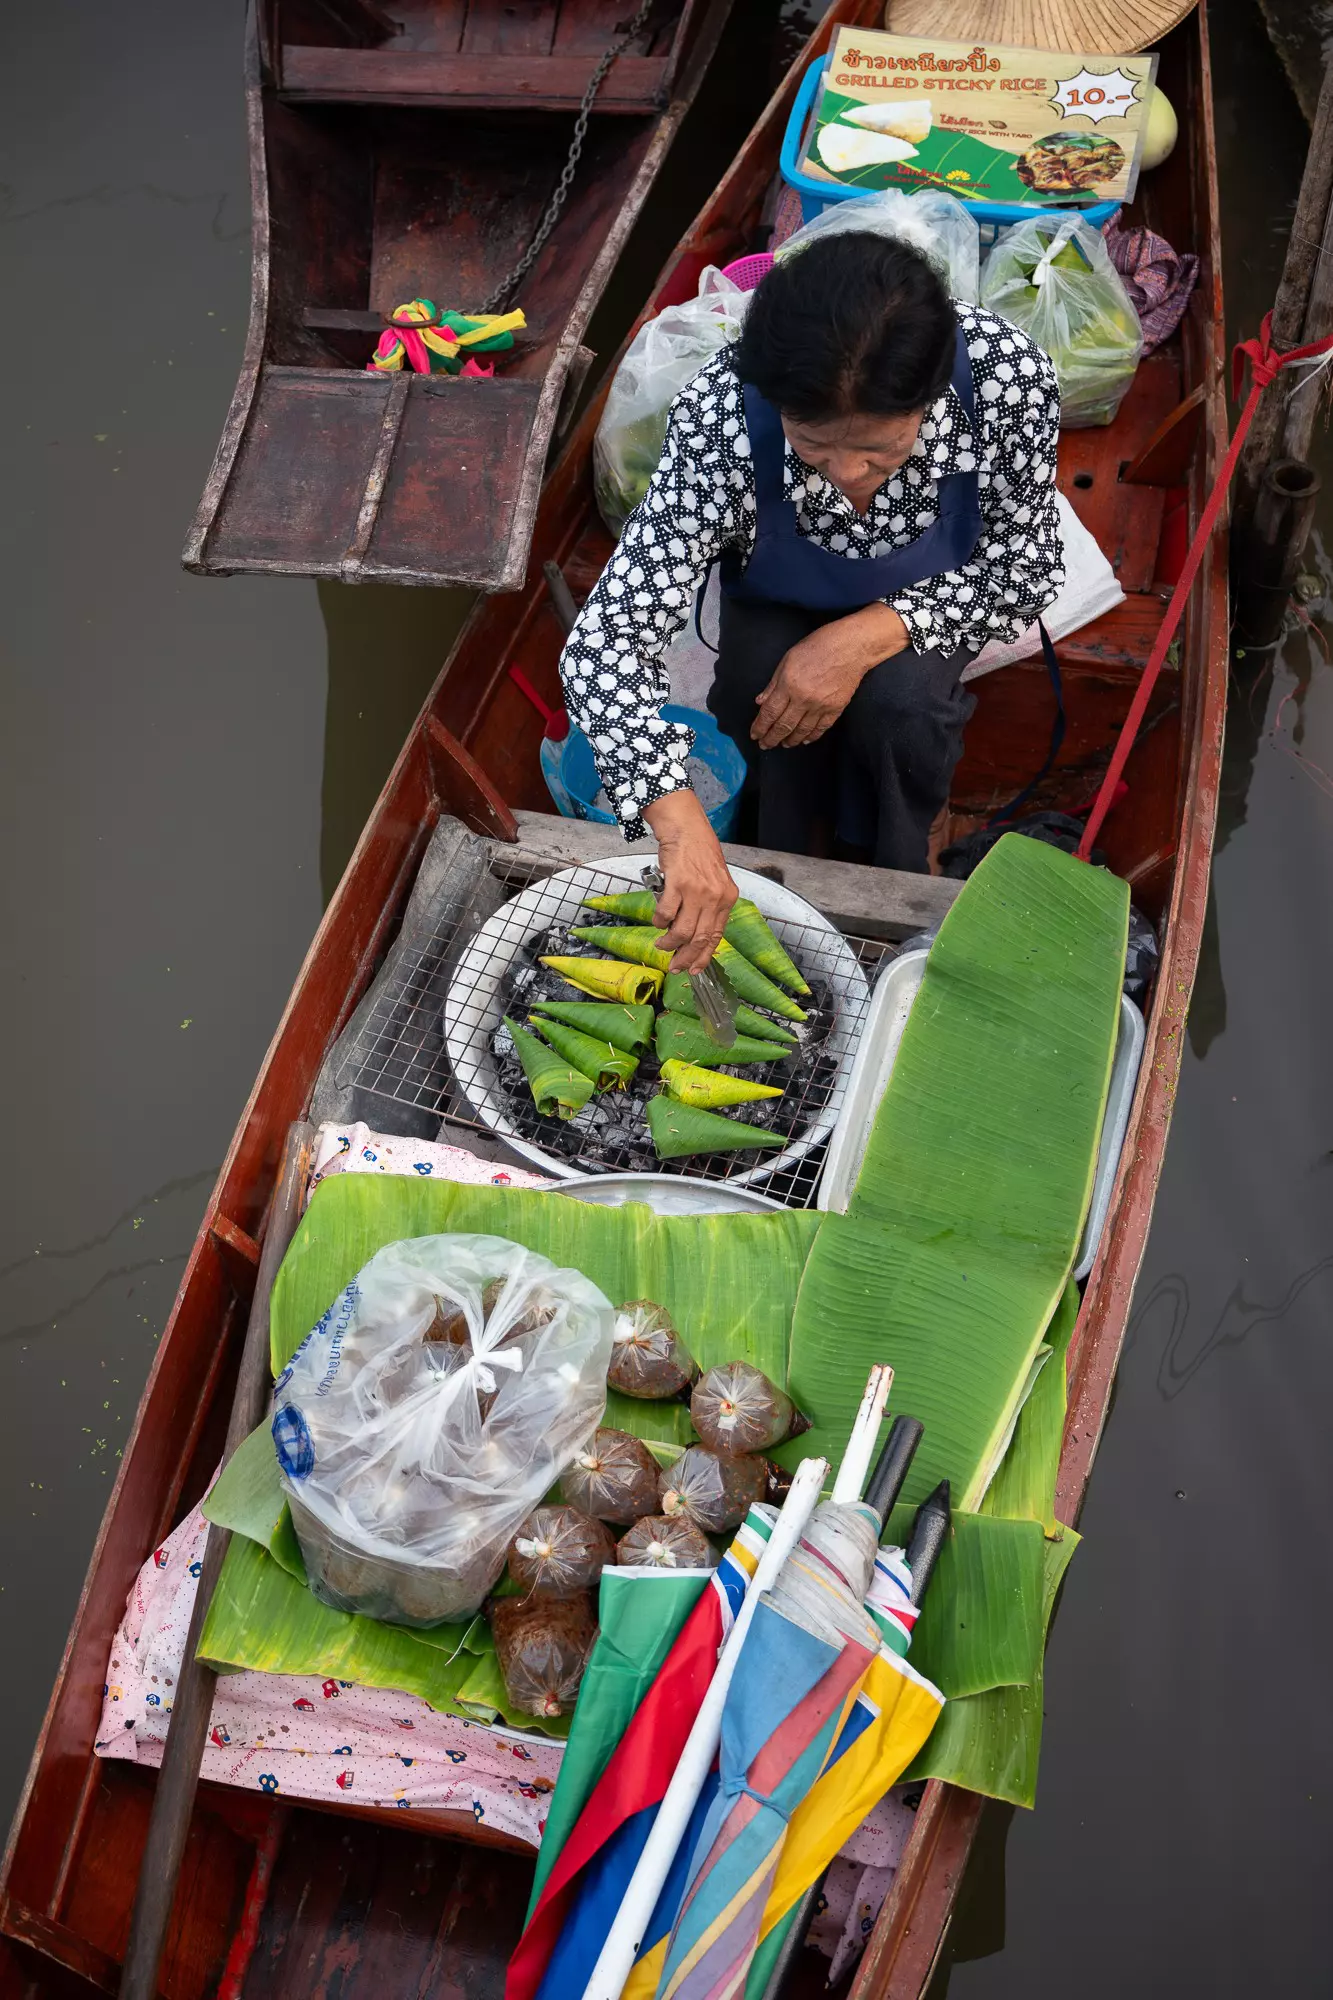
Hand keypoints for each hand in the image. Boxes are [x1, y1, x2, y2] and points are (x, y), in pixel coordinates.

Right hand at [643, 789, 737, 973]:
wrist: (686, 828)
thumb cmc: (699, 852)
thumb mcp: (715, 880)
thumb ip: (710, 905)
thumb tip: (696, 932)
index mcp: (727, 898)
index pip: (717, 935)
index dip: (704, 956)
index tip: (695, 968)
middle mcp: (715, 897)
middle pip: (700, 938)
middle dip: (686, 957)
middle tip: (674, 966)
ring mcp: (697, 891)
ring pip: (682, 930)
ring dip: (670, 942)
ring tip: (662, 944)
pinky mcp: (678, 884)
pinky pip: (666, 913)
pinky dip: (660, 921)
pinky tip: (657, 921)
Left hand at [752, 603, 910, 749]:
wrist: (851, 647)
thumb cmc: (818, 646)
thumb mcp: (788, 659)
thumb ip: (773, 683)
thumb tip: (760, 702)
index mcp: (789, 685)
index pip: (769, 713)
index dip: (760, 727)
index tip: (755, 735)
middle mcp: (803, 699)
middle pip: (783, 726)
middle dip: (771, 738)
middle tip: (765, 745)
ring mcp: (821, 706)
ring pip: (801, 731)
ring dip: (790, 741)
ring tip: (783, 744)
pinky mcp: (836, 708)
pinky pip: (821, 728)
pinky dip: (811, 736)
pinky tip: (804, 740)